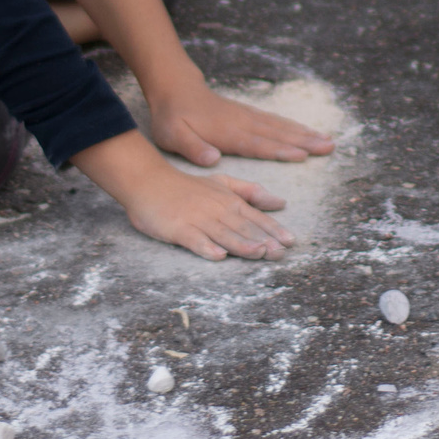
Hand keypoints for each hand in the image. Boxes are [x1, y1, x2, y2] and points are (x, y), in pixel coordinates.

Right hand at [70, 127, 295, 260]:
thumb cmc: (187, 187)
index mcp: (228, 200)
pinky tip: (218, 256)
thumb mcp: (221, 183)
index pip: (255, 216)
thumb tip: (280, 202)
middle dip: (264, 240)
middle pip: (243, 227)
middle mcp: (216, 209)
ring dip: (242, 245)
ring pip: (223, 233)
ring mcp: (197, 219)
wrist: (148, 182)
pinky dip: (206, 247)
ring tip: (260, 254)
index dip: (273, 229)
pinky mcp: (178, 228)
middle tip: (281, 253)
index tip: (291, 241)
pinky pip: (194, 240)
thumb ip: (250, 191)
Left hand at [146, 80, 336, 167]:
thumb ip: (192, 148)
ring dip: (305, 133)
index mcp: (227, 133)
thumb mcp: (172, 136)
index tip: (303, 154)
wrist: (176, 89)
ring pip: (281, 126)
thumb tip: (212, 158)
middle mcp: (242, 123)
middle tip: (330, 146)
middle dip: (305, 141)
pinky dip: (293, 126)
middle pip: (278, 134)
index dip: (281, 150)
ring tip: (328, 140)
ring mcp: (247, 117)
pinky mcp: (248, 114)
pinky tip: (306, 130)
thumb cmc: (173, 118)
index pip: (258, 144)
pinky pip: (275, 120)